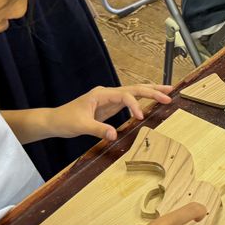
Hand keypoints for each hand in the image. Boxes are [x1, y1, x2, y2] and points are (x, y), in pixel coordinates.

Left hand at [51, 84, 172, 140]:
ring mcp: (110, 99)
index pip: (124, 96)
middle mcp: (108, 93)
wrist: (55, 121)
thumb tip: (114, 135)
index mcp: (101, 94)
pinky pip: (130, 101)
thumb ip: (98, 129)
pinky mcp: (111, 106)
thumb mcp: (81, 126)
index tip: (140, 118)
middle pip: (135, 88)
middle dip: (153, 90)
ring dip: (151, 92)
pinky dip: (143, 100)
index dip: (134, 105)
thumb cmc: (65, 120)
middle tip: (169, 94)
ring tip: (168, 92)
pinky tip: (152, 101)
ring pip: (135, 92)